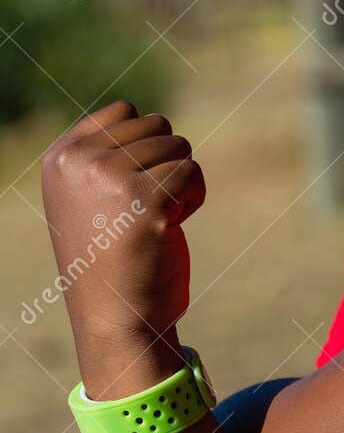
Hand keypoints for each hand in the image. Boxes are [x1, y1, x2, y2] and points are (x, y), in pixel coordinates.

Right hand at [40, 100, 204, 394]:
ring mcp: (111, 178)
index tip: (130, 190)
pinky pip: (191, 171)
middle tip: (145, 208)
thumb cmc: (112, 261)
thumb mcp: (89, 197)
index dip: (144, 147)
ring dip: (180, 181)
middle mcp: (80, 162)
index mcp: (61, 158)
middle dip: (164, 163)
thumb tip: (147, 118)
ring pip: (178, 146)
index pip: (124, 111)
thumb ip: (104, 156)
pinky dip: (194, 197)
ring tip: (155, 220)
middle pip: (156, 125)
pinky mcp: (147, 199)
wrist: (118, 320)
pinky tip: (172, 226)